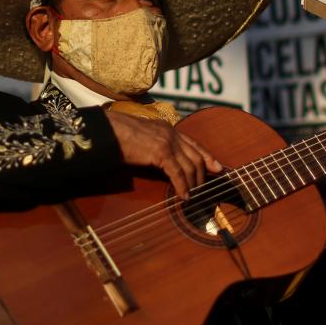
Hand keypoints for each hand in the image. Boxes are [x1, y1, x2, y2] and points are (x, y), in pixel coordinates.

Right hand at [106, 111, 221, 198]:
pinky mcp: (161, 152)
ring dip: (194, 183)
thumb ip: (155, 145)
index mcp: (168, 128)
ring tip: (193, 195)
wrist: (108, 131)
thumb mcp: (143, 137)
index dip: (208, 156)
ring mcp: (168, 142)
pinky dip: (183, 186)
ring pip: (190, 165)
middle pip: (196, 155)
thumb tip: (162, 161)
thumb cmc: (119, 135)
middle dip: (203, 173)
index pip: (194, 143)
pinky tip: (183, 196)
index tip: (217, 167)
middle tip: (205, 187)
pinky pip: (177, 173)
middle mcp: (171, 133)